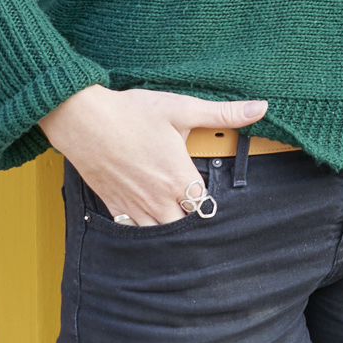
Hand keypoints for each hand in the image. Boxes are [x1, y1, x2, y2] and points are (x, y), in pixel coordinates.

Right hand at [39, 86, 265, 225]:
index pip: (205, 205)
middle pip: (185, 227)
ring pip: (159, 235)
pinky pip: (133, 231)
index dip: (210, 202)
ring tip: (176, 220)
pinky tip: (148, 220)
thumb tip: (261, 107)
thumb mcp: (182, 108)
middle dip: (192, 221)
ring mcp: (133, 207)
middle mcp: (158, 199)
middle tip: (197, 213)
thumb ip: (222, 113)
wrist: (82, 120)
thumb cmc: (131, 112)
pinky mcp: (113, 206)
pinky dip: (143, 229)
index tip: (213, 196)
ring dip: (169, 229)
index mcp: (178, 178)